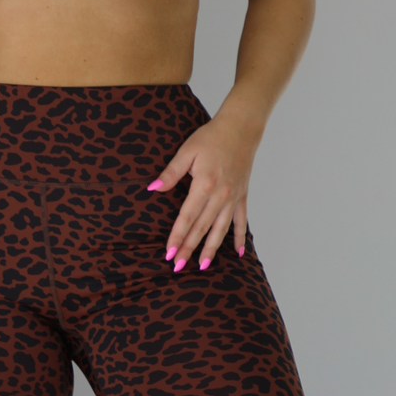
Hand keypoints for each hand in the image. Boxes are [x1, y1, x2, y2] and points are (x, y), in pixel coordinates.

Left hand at [146, 112, 258, 270]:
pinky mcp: (242, 196)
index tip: (169, 254)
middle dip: (189, 249)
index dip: (177, 237)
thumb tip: (153, 189)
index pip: (187, 218)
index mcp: (204, 185)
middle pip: (202, 228)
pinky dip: (239, 237)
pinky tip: (237, 253)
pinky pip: (241, 221)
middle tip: (178, 267)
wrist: (241, 128)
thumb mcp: (187, 151)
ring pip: (221, 229)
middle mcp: (220, 195)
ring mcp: (233, 198)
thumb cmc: (211, 137)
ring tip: (202, 266)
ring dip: (211, 249)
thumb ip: (171, 173)